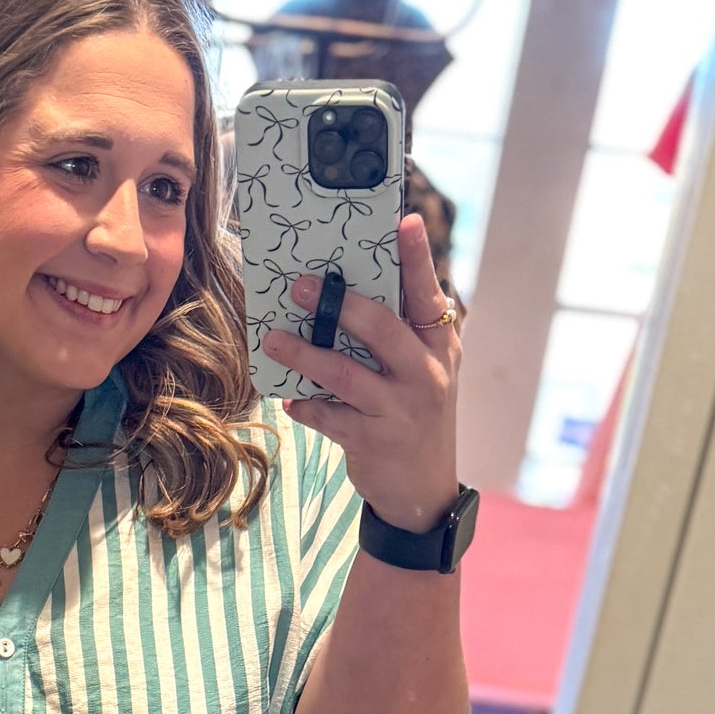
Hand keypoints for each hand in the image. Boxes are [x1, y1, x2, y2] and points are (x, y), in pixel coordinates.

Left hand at [263, 214, 460, 531]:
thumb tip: (352, 293)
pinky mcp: (372, 441)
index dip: (417, 258)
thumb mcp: (425, 372)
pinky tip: (289, 396)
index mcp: (440, 347)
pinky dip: (305, 405)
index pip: (428, 295)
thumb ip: (402, 334)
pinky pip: (329, 417)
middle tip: (301, 285)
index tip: (404, 221)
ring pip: (346, 374)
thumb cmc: (416, 417)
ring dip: (305, 354)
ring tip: (273, 339)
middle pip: (382, 329)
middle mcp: (426, 374)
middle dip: (340, 304)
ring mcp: (399, 410)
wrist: (424, 492)